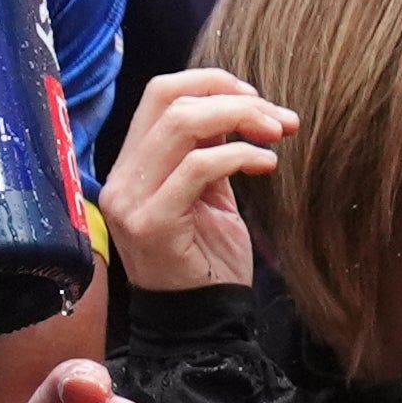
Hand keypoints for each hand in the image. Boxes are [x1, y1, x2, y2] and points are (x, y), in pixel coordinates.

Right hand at [98, 69, 286, 293]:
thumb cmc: (209, 256)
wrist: (201, 320)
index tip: (257, 97)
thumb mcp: (211, 192)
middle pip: (170, 100)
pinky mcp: (151, 224)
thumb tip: (239, 103)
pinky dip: (240, 155)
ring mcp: (131, 201)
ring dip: (241, 118)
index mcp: (133, 165)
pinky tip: (267, 165)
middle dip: (235, 98)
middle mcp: (122, 178)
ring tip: (278, 135)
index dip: (212, 82)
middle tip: (279, 119)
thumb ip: (212, 148)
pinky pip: (196, 168)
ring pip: (181, 125)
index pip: (160, 93)